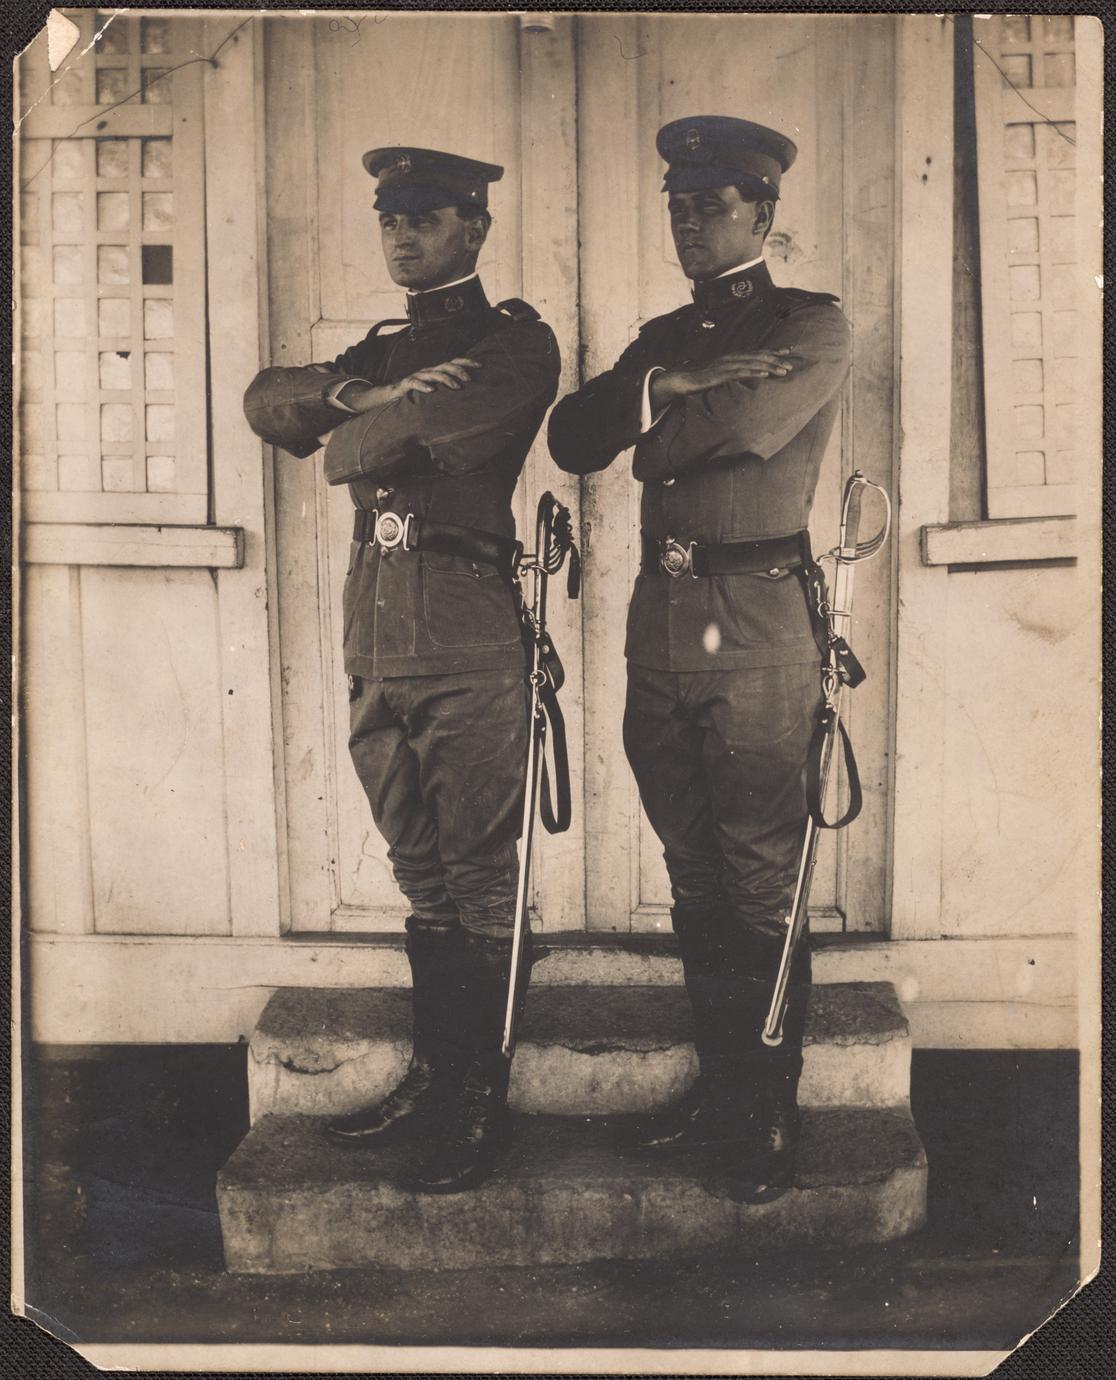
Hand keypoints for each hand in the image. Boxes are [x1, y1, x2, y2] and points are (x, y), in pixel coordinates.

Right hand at [389, 356, 481, 399]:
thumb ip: (448, 390)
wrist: (392, 395)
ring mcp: (418, 376)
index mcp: (437, 371)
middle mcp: (429, 371)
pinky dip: (423, 386)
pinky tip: (432, 390)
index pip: (454, 362)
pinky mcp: (406, 384)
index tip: (481, 365)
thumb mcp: (435, 390)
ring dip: (446, 379)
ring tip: (457, 387)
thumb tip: (467, 394)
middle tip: (469, 379)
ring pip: (434, 374)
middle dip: (459, 371)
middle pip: (446, 365)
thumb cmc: (417, 394)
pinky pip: (415, 383)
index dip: (467, 362)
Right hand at [649, 349, 793, 409]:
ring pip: (753, 363)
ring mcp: (726, 365)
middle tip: (792, 363)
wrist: (681, 380)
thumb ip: (733, 374)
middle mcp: (731, 357)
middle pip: (758, 356)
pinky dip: (754, 372)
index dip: (773, 351)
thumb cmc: (700, 379)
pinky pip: (740, 373)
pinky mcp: (720, 374)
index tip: (789, 351)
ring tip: (784, 370)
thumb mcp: (720, 375)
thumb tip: (744, 378)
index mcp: (733, 357)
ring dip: (770, 366)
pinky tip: (765, 374)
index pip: (757, 352)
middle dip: (776, 359)